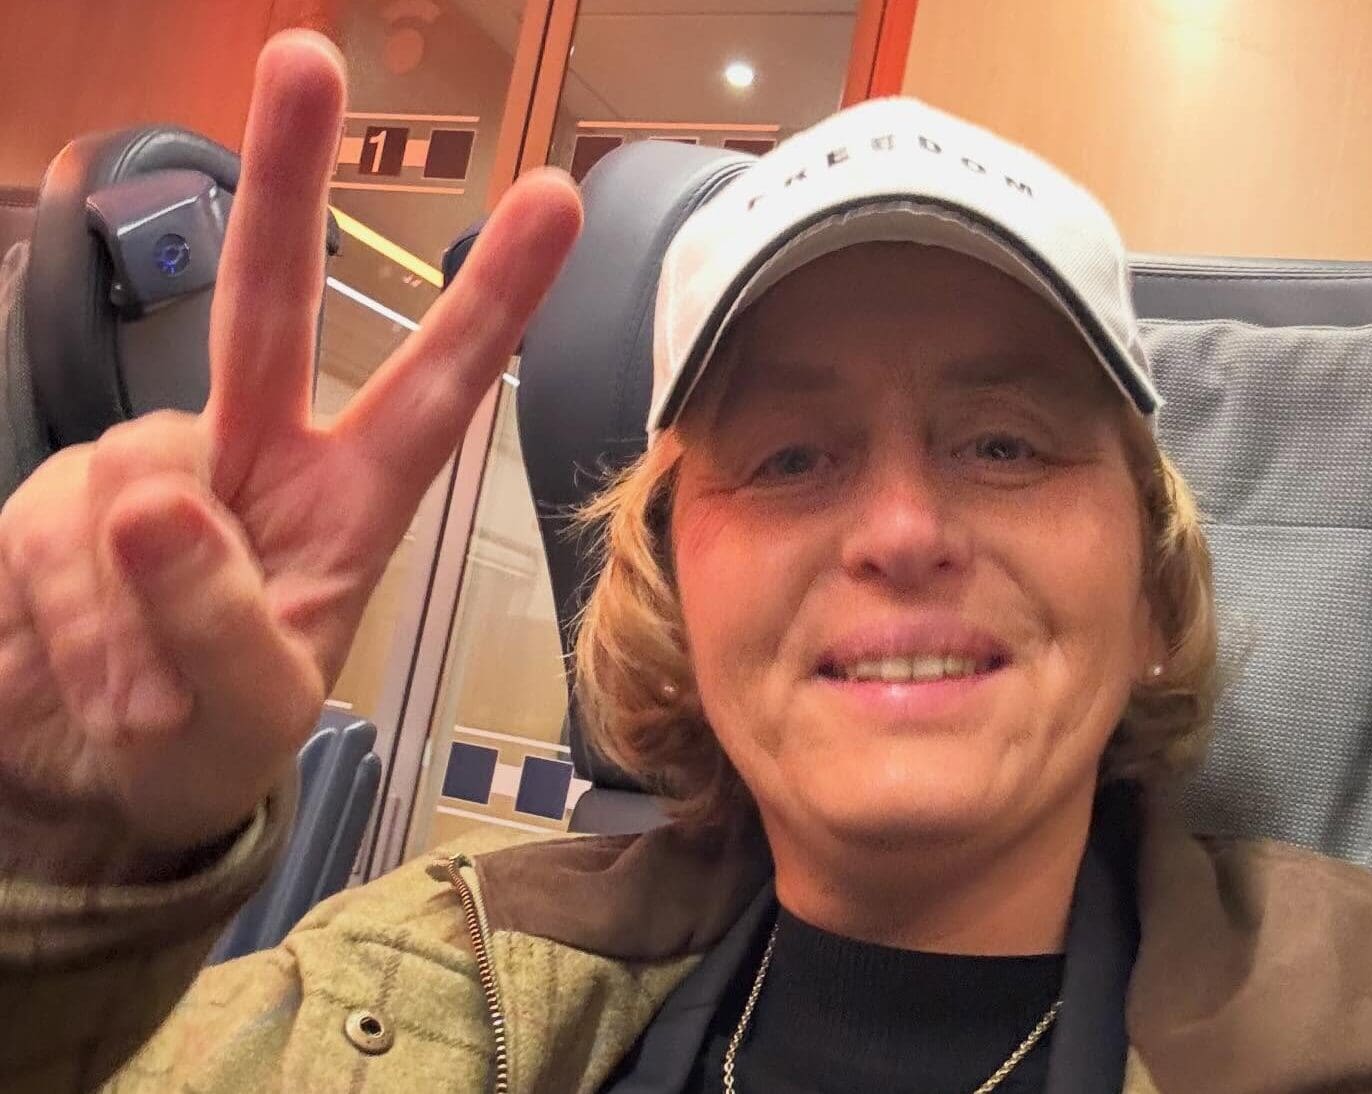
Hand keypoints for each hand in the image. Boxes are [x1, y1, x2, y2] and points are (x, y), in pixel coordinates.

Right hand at [0, 32, 580, 882]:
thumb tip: (150, 494)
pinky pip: (44, 526)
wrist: (95, 779)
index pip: (434, 388)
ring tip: (135, 696)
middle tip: (307, 59)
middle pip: (275, 303)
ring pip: (125, 474)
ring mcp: (151, 466)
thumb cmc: (212, 744)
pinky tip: (69, 667)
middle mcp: (256, 456)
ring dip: (117, 607)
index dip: (493, 299)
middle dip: (288, 181)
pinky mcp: (57, 496)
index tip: (553, 196)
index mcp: (349, 503)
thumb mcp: (245, 713)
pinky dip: (57, 613)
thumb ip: (215, 616)